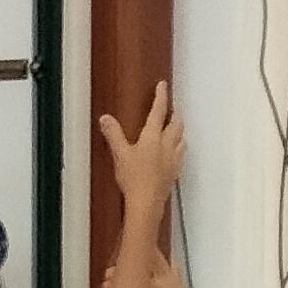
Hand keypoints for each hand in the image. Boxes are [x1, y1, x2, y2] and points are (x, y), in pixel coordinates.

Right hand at [99, 83, 185, 220]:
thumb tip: (105, 119)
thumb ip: (113, 135)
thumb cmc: (133, 178)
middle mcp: (167, 145)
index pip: (159, 111)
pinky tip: (174, 152)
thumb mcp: (119, 154)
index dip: (161, 96)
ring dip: (179, 130)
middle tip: (172, 108)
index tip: (163, 85)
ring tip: (175, 128)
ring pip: (182, 138)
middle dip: (175, 114)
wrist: (146, 203)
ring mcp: (173, 159)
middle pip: (177, 124)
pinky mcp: (174, 172)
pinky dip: (179, 148)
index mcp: (152, 137)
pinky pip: (181, 154)